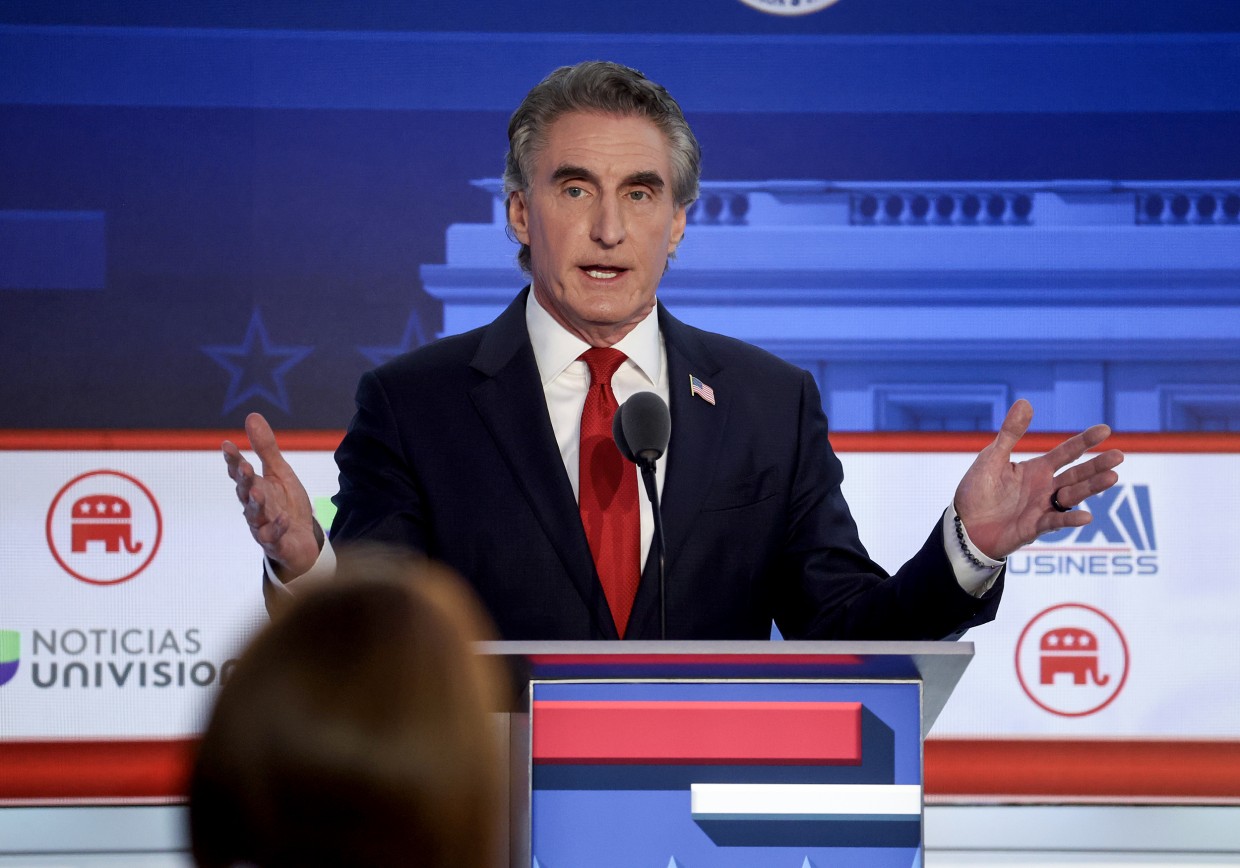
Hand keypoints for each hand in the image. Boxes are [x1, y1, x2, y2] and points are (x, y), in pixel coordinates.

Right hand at [222, 412, 321, 576]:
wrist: (302, 540)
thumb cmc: (286, 504)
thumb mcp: (279, 473)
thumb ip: (266, 448)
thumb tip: (252, 416)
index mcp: (255, 487)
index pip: (240, 472)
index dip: (233, 460)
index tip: (227, 445)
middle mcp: (254, 507)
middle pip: (245, 492)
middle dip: (244, 479)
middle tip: (244, 467)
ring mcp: (263, 526)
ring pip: (255, 515)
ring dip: (256, 504)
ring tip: (258, 492)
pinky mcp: (275, 543)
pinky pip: (273, 537)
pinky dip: (276, 528)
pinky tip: (283, 519)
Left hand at [954, 399, 1123, 559]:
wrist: (962, 525)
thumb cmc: (977, 490)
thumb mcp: (992, 457)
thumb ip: (1011, 433)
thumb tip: (1025, 402)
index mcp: (1037, 469)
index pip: (1066, 453)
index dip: (1085, 441)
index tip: (1106, 430)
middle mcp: (1045, 488)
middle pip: (1077, 474)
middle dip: (1097, 465)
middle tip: (1119, 455)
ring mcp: (1043, 508)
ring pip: (1073, 496)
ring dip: (1092, 488)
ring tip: (1112, 477)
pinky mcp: (1034, 528)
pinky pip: (1056, 522)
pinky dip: (1070, 520)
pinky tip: (1087, 516)